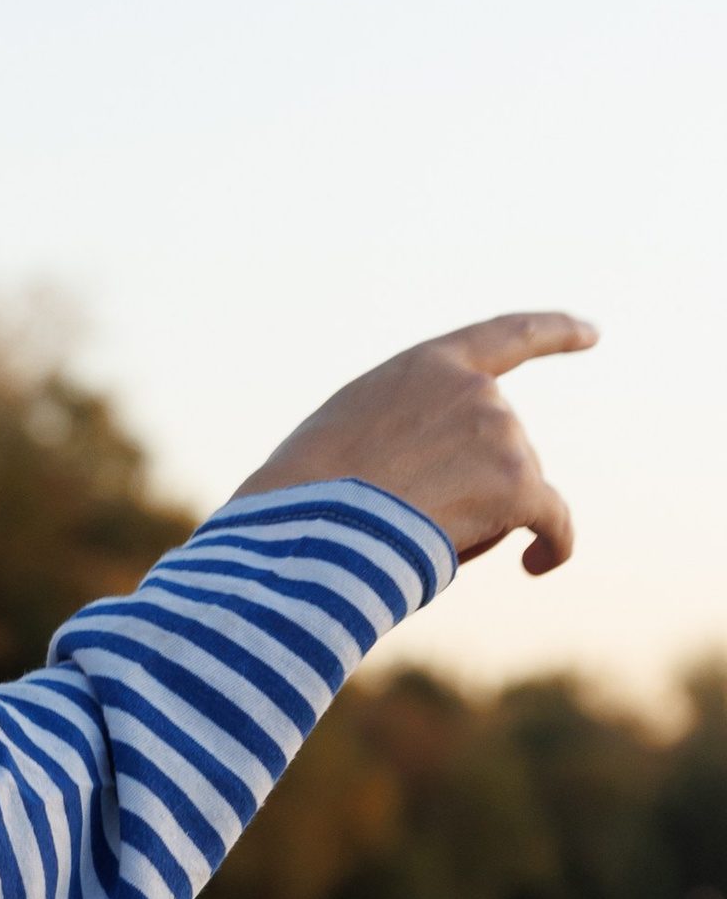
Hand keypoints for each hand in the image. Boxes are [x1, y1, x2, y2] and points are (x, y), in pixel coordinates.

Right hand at [236, 311, 594, 574]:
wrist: (310, 522)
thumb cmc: (305, 494)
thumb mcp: (347, 433)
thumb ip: (402, 431)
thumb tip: (437, 486)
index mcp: (427, 366)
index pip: (506, 338)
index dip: (555, 333)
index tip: (592, 334)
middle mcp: (475, 390)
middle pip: (500, 446)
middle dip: (474, 486)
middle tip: (404, 519)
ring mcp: (501, 434)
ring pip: (513, 492)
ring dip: (480, 521)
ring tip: (413, 536)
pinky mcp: (519, 484)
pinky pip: (552, 520)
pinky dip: (552, 545)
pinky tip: (537, 565)